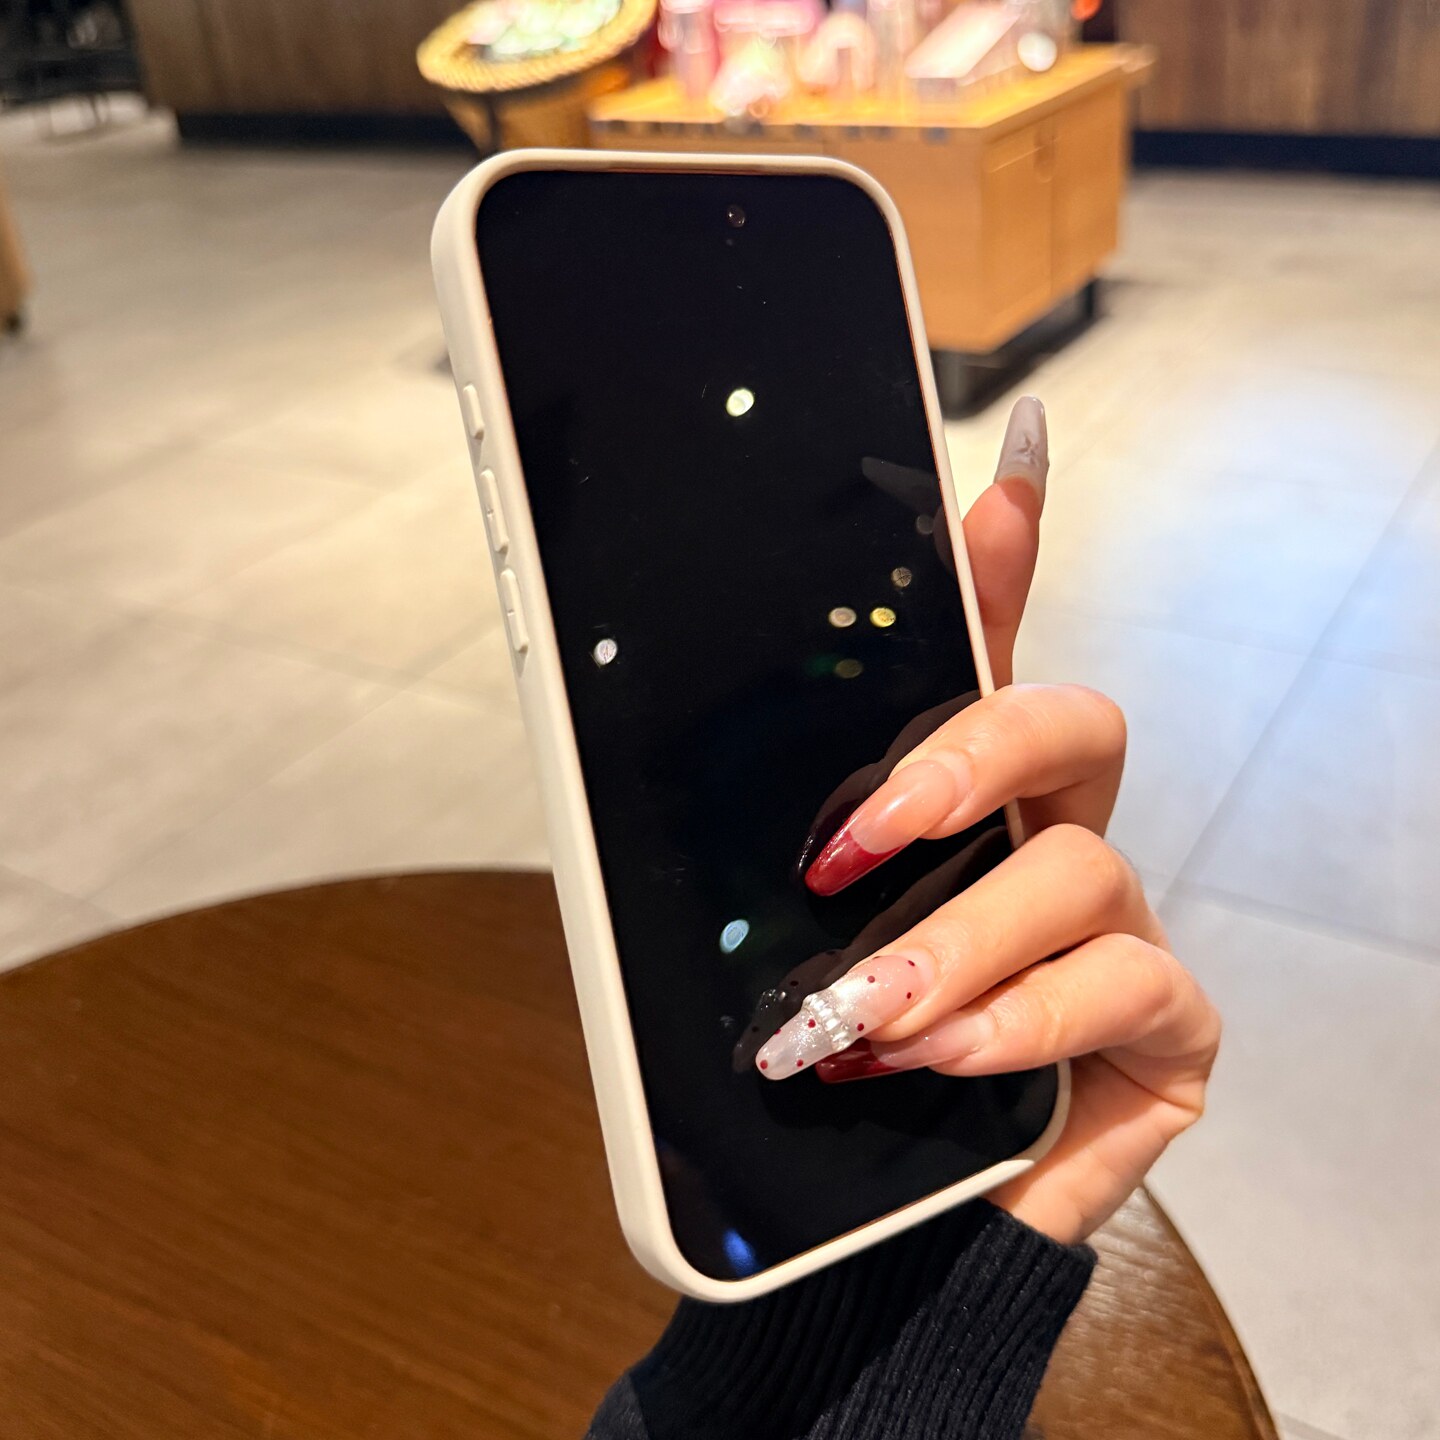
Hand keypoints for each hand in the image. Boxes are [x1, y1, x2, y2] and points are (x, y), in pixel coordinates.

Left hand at [755, 398, 1220, 1245]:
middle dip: (967, 760)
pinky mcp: (1160, 1024)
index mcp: (951, 807)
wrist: (878, 1232)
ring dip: (957, 937)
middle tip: (859, 836)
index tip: (1005, 464)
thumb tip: (631, 759)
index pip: (988, 657)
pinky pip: (1130, 980)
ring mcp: (1112, 927)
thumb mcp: (774, 947)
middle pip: (1068, 723)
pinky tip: (941, 1057)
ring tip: (866, 1007)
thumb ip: (748, 851)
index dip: (1006, 560)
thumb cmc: (827, 1071)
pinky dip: (1022, 1016)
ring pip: (1079, 864)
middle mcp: (1044, 841)